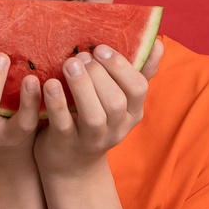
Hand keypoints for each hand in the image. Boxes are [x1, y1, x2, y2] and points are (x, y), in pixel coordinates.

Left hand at [31, 41, 159, 177]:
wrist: (72, 164)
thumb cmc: (97, 119)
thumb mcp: (121, 100)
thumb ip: (139, 73)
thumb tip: (158, 44)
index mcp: (132, 113)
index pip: (138, 89)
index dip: (121, 67)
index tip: (101, 48)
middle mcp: (116, 128)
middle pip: (116, 102)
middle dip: (99, 75)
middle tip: (81, 56)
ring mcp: (91, 139)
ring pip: (93, 116)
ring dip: (82, 87)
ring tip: (69, 64)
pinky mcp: (66, 144)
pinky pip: (63, 124)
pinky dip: (57, 103)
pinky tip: (50, 84)